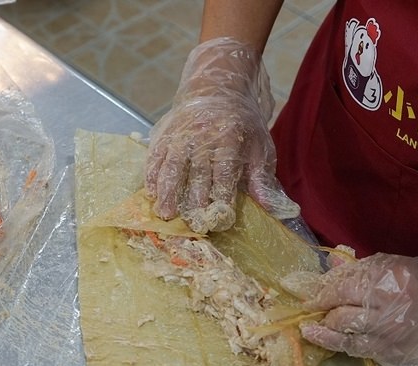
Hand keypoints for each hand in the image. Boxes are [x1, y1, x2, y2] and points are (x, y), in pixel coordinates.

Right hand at [145, 37, 296, 232]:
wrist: (216, 89)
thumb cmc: (241, 124)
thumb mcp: (260, 145)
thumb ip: (261, 177)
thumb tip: (266, 205)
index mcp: (230, 137)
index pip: (225, 172)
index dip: (223, 197)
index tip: (221, 219)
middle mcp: (203, 136)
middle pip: (198, 173)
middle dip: (195, 201)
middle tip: (193, 224)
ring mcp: (181, 134)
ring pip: (172, 165)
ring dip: (168, 191)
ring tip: (165, 213)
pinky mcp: (165, 133)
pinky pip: (155, 155)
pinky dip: (152, 174)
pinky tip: (151, 192)